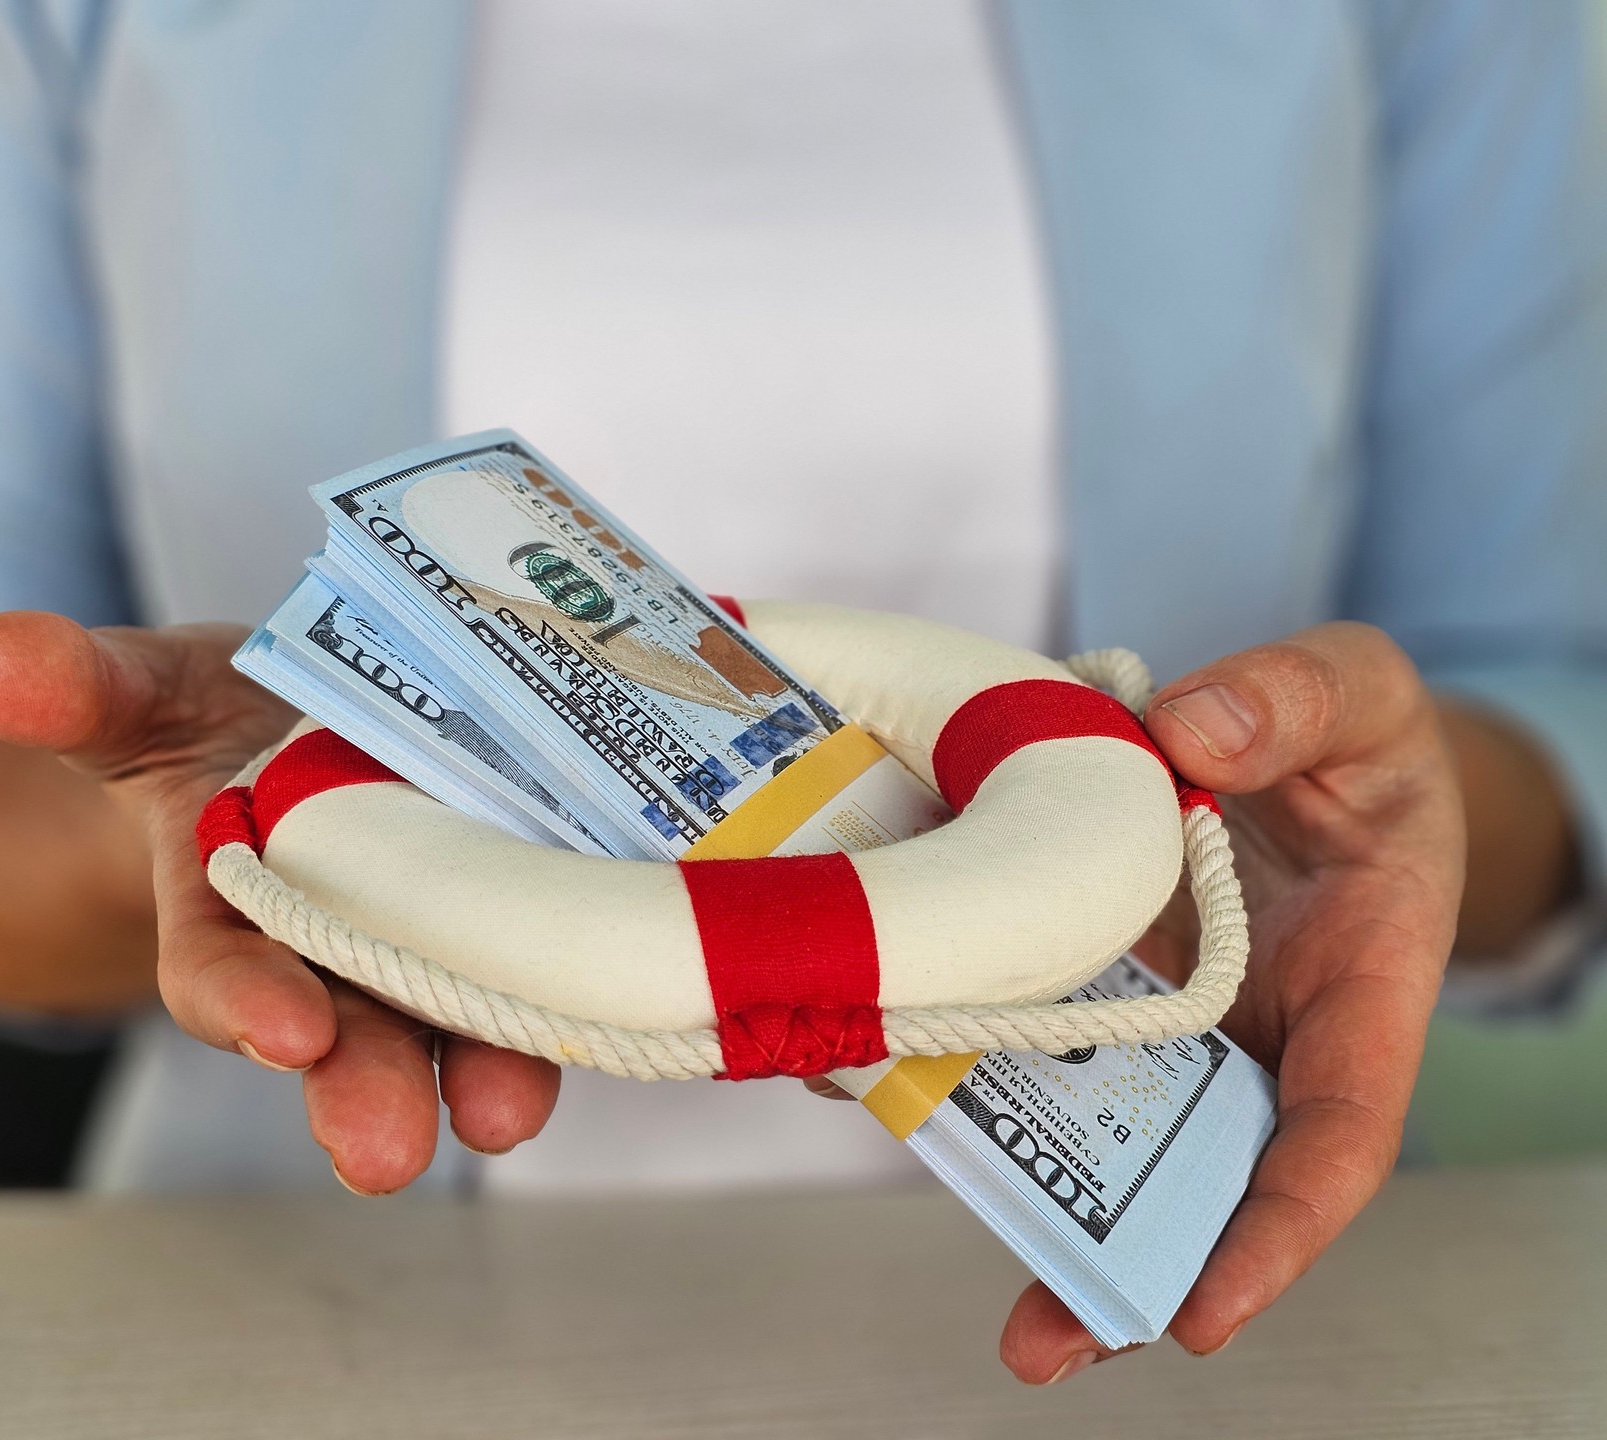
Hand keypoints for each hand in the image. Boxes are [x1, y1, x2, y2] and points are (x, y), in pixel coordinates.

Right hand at [0, 612, 559, 1191]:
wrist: (323, 724)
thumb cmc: (221, 722)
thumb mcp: (143, 693)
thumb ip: (76, 685)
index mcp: (233, 905)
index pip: (226, 969)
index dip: (246, 999)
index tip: (282, 1028)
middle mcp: (340, 947)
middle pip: (352, 1029)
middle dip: (368, 1087)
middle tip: (391, 1149)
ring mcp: (441, 936)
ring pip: (464, 1014)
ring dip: (488, 1065)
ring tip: (503, 1112)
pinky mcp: (527, 908)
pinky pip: (558, 951)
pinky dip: (585, 974)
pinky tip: (629, 992)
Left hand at [998, 622, 1463, 1379]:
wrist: (1298, 743)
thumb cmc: (1355, 741)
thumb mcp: (1357, 693)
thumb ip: (1298, 700)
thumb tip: (1196, 735)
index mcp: (1358, 990)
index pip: (1336, 1133)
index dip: (1278, 1230)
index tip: (1207, 1309)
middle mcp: (1257, 1031)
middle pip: (1204, 1173)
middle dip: (1130, 1266)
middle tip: (1045, 1345)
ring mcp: (1166, 1018)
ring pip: (1106, 1128)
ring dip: (1043, 1208)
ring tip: (992, 1315)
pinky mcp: (1088, 979)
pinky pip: (1035, 1039)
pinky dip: (974, 1073)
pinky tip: (896, 1093)